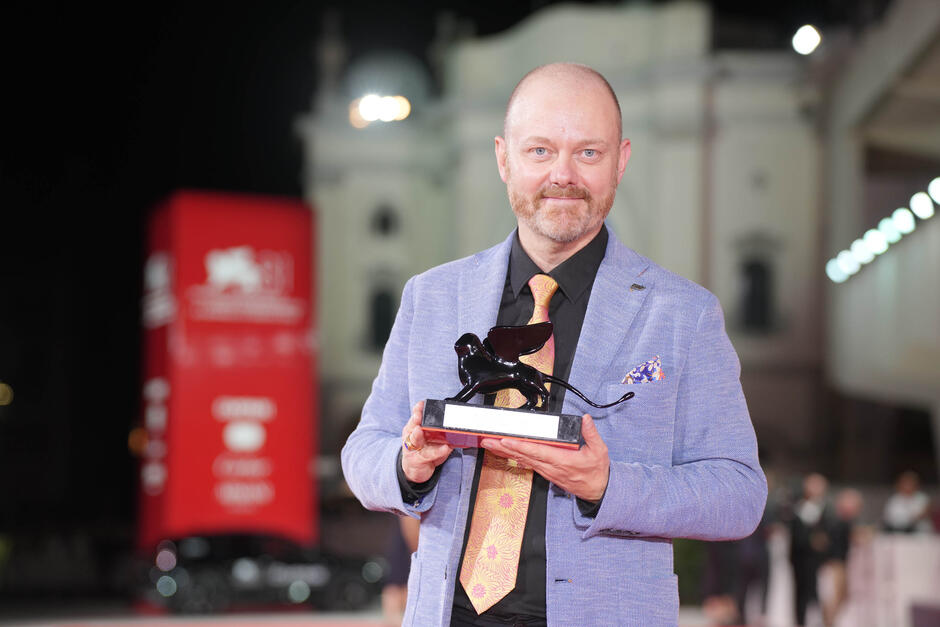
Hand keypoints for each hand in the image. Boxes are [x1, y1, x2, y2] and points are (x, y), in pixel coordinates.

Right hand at [400, 401, 453, 483]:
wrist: (415, 470)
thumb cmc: (424, 451)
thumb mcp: (431, 439)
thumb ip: (442, 432)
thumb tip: (459, 426)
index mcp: (415, 427)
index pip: (416, 415)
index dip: (418, 409)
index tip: (422, 404)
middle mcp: (411, 436)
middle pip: (412, 425)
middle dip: (415, 419)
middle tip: (418, 416)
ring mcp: (412, 448)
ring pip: (415, 440)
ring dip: (417, 435)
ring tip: (420, 430)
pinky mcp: (418, 460)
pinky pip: (428, 454)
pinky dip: (437, 451)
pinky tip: (445, 448)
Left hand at [480, 414, 608, 501]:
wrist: (598, 492)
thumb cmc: (596, 473)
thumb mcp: (599, 451)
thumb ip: (591, 434)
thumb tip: (585, 420)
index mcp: (562, 461)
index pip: (536, 452)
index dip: (519, 446)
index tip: (506, 441)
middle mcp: (551, 467)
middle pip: (523, 456)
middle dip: (504, 448)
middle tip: (488, 440)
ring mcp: (547, 471)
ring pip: (523, 460)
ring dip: (506, 453)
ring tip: (491, 444)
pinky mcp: (546, 472)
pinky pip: (527, 464)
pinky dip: (515, 457)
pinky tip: (506, 453)